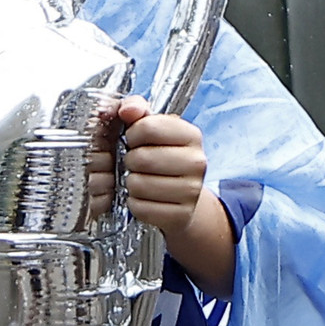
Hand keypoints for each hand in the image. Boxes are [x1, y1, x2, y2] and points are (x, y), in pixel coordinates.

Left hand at [101, 95, 235, 285]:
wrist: (181, 199)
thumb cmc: (161, 158)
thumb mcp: (151, 128)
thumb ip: (136, 109)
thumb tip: (127, 109)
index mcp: (191, 135)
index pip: (147, 126)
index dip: (132, 134)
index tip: (134, 139)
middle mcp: (197, 162)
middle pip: (141, 158)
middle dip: (129, 161)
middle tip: (136, 164)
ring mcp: (191, 191)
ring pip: (138, 184)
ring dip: (130, 183)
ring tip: (139, 180)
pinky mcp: (181, 215)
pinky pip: (140, 208)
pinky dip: (134, 204)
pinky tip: (143, 198)